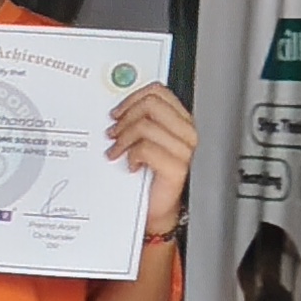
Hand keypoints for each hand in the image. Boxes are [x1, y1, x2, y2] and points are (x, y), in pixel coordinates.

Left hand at [107, 83, 196, 230]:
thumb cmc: (149, 176)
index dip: (132, 98)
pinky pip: (145, 148)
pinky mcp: (177, 167)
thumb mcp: (143, 142)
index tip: (116, 112)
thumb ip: (138, 122)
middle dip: (125, 118)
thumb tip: (117, 111)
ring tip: (117, 152)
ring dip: (123, 139)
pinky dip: (131, 156)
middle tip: (113, 134)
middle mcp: (186, 132)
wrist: (157, 209)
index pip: (158, 91)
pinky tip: (130, 165)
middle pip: (151, 104)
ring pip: (145, 125)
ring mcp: (185, 149)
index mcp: (180, 121)